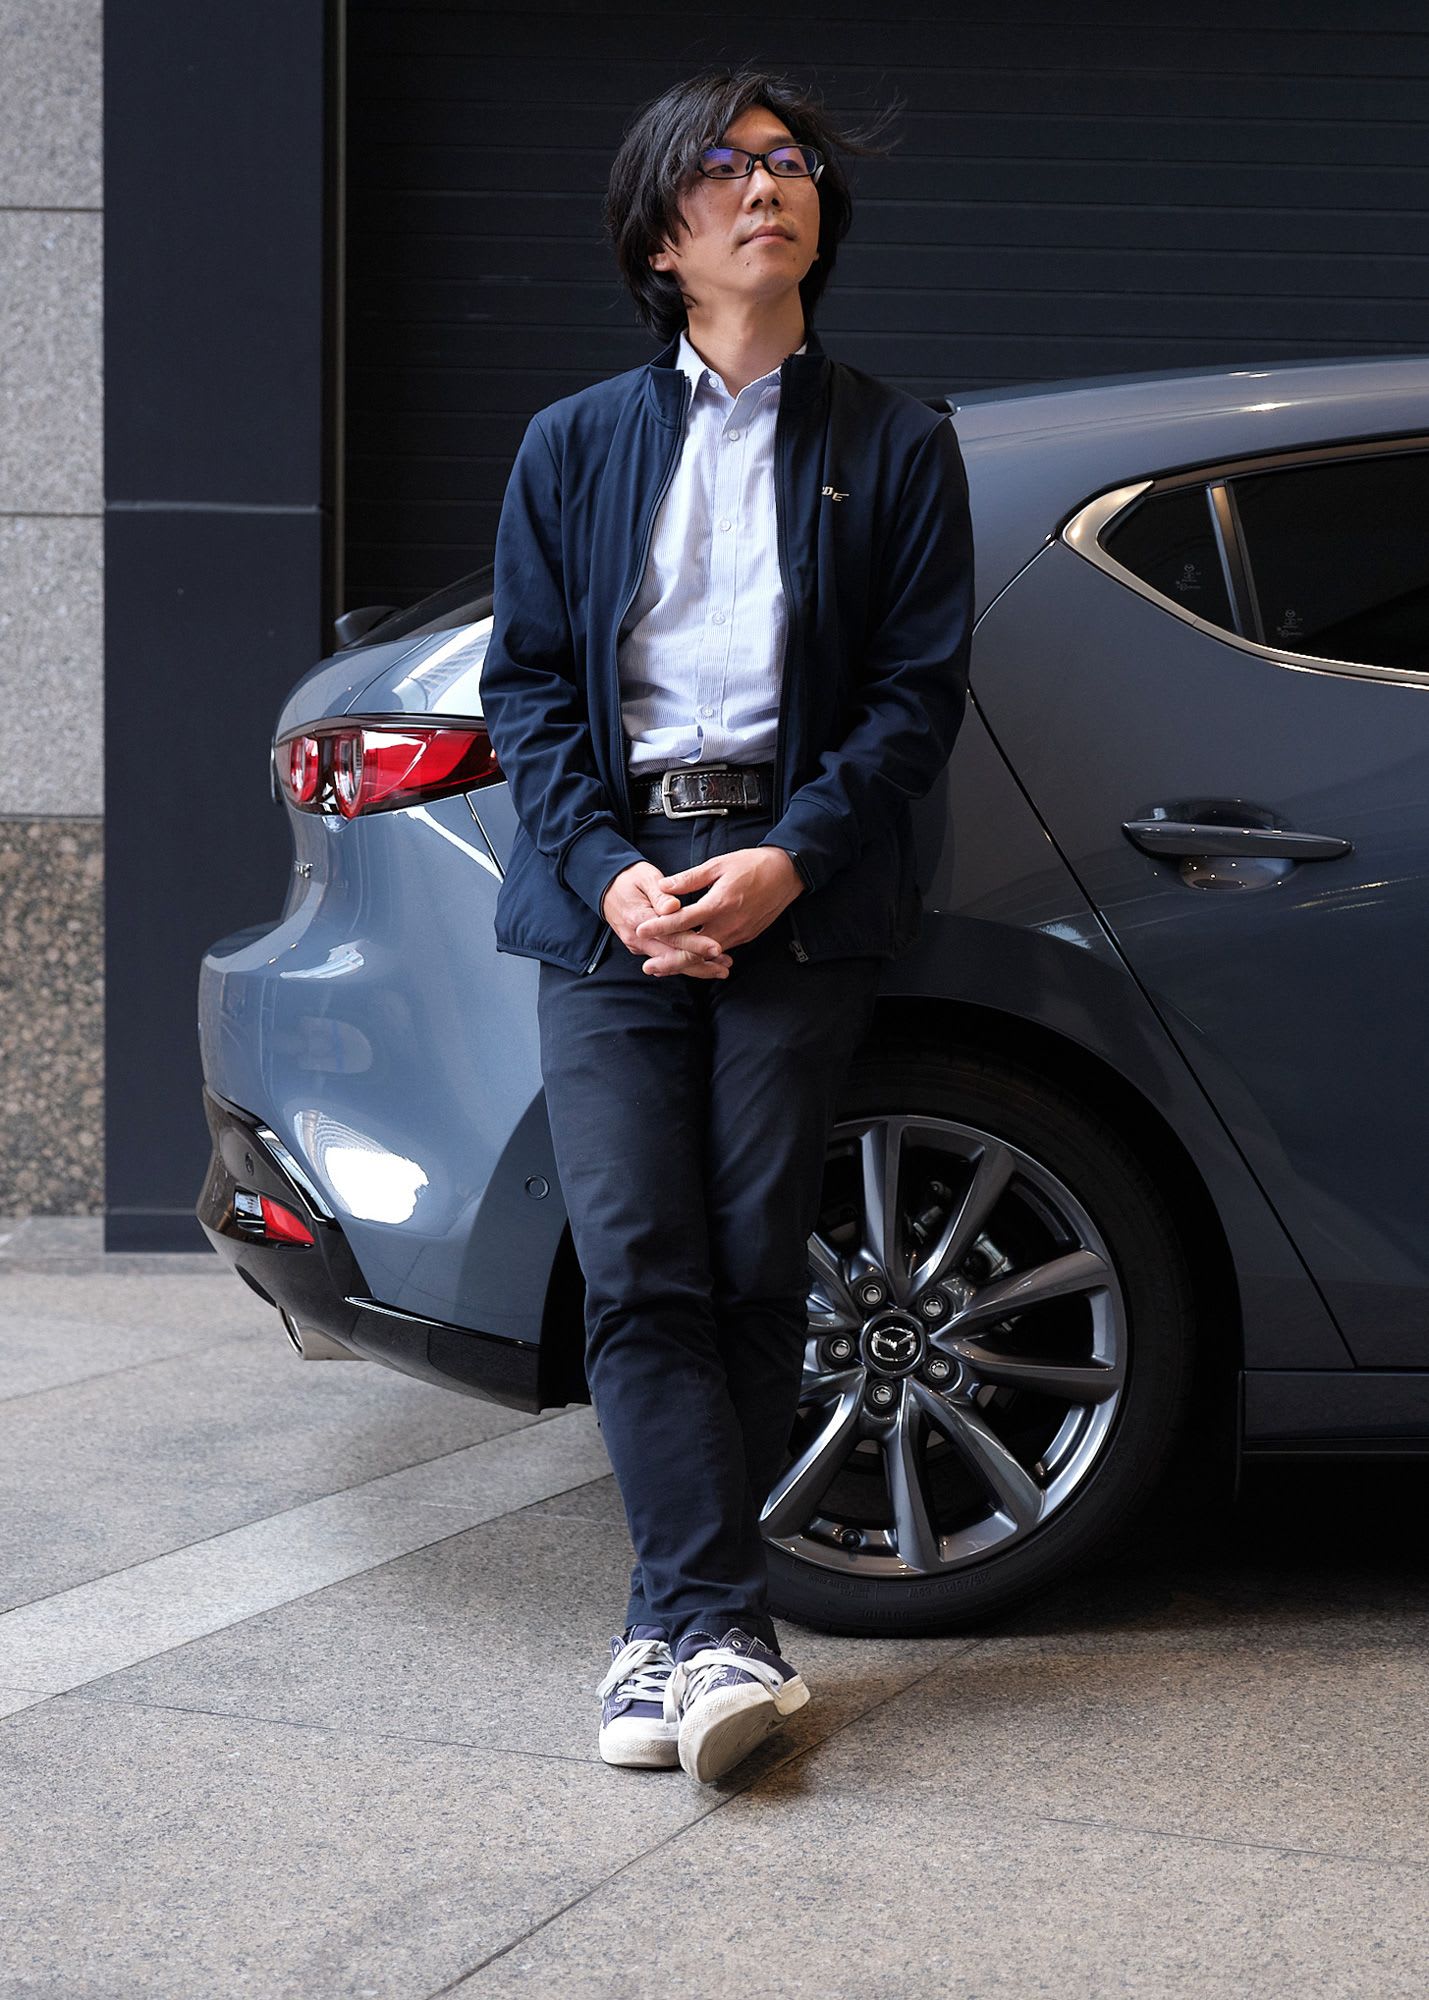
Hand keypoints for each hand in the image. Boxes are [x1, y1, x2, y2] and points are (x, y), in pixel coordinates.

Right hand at [601, 861, 733, 978]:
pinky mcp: (642, 947)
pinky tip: (704, 965)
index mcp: (639, 919)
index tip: (716, 948)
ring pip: (670, 962)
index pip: (671, 936)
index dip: (695, 943)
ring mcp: (638, 945)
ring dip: (696, 967)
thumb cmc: (630, 878)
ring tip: (721, 969)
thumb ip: (660, 894)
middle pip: (672, 956)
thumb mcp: (646, 877)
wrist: (605, 886)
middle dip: (700, 963)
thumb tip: (674, 907)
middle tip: (726, 966)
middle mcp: (637, 938)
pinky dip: (684, 963)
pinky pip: (664, 958)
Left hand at [633, 847, 803, 958]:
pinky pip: (719, 952)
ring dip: (684, 964)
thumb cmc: (752, 865)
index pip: (683, 920)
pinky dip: (702, 959)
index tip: (641, 930)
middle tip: (647, 967)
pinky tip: (689, 962)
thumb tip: (664, 887)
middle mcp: (729, 924)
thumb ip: (689, 878)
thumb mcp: (718, 865)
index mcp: (719, 903)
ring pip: (706, 956)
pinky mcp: (745, 937)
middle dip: (669, 961)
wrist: (786, 875)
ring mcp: (738, 934)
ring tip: (662, 968)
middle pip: (694, 950)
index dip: (660, 926)